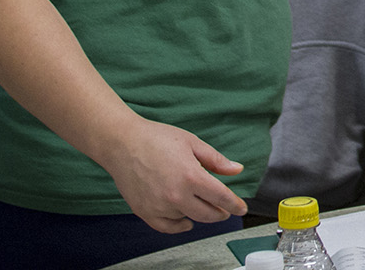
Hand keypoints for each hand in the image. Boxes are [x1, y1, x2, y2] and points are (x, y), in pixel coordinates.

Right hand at [94, 117, 246, 233]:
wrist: (122, 143)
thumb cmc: (156, 138)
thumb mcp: (192, 143)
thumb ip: (216, 160)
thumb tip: (236, 170)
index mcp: (191, 176)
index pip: (221, 197)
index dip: (235, 205)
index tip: (241, 209)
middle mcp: (176, 195)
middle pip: (207, 214)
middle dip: (220, 213)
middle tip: (225, 210)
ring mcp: (159, 206)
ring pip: (188, 219)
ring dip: (199, 215)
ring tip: (203, 206)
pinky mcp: (144, 211)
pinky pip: (166, 227)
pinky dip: (178, 226)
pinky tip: (186, 221)